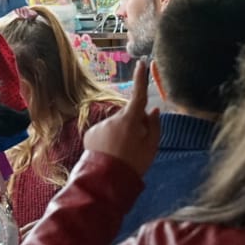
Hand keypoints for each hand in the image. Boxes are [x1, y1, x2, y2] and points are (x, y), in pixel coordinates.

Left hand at [82, 59, 161, 176]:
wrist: (106, 180)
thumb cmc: (134, 164)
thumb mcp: (151, 147)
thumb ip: (154, 126)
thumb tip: (152, 110)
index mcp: (129, 120)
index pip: (138, 95)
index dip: (140, 79)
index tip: (140, 64)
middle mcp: (112, 118)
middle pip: (127, 116)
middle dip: (133, 124)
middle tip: (136, 145)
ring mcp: (100, 126)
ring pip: (115, 125)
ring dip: (120, 134)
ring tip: (122, 154)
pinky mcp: (90, 134)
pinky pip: (103, 133)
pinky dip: (108, 141)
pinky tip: (110, 155)